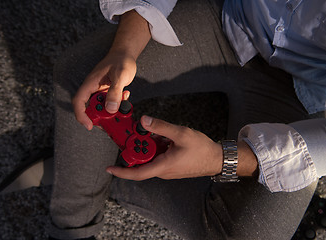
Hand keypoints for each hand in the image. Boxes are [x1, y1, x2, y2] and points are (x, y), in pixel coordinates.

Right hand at [72, 52, 135, 129]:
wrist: (126, 53)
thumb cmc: (121, 60)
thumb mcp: (120, 75)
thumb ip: (115, 92)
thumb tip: (110, 109)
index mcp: (90, 83)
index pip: (79, 102)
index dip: (81, 115)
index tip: (89, 125)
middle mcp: (93, 89)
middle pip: (90, 108)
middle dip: (100, 116)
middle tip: (112, 119)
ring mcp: (100, 91)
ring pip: (101, 107)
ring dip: (111, 110)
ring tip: (122, 105)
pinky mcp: (108, 92)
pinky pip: (110, 103)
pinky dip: (118, 104)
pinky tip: (126, 96)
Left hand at [106, 116, 223, 180]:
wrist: (216, 158)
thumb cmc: (201, 149)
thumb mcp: (180, 134)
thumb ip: (161, 127)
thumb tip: (144, 121)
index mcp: (163, 166)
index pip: (138, 173)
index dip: (122, 172)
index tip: (110, 168)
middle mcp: (163, 170)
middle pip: (142, 162)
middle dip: (137, 148)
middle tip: (138, 134)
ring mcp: (167, 169)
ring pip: (151, 158)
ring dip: (149, 146)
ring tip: (156, 134)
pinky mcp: (171, 165)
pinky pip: (158, 157)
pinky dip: (157, 147)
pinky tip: (164, 137)